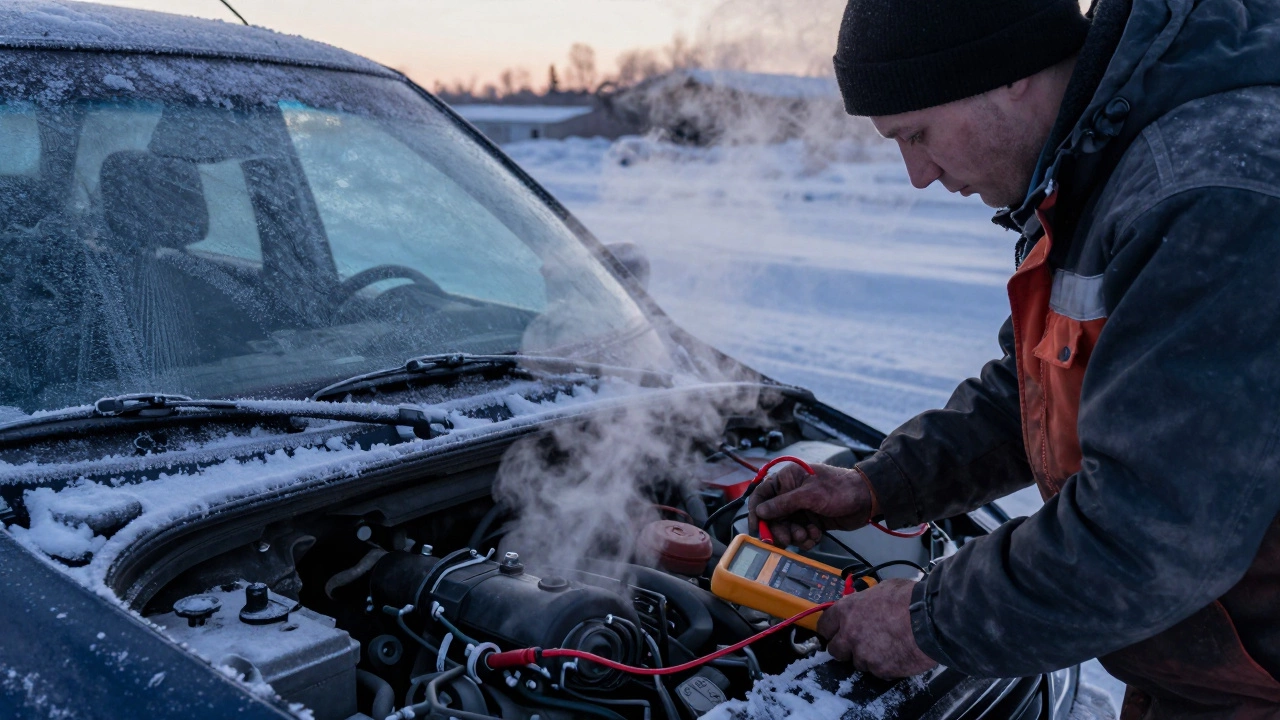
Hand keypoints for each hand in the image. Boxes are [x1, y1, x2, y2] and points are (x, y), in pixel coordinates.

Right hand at [747, 463, 875, 548]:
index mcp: (787, 479)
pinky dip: (807, 538)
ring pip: (786, 528)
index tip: (757, 529)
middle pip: (773, 517)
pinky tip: (817, 535)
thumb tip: (760, 511)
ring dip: (795, 536)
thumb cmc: (839, 489)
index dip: (756, 512)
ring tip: (808, 535)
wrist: (867, 499)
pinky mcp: (811, 521)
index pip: (762, 495)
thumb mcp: (809, 495)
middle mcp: (791, 494)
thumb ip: (783, 504)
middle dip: (780, 530)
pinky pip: (800, 534)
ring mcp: (801, 509)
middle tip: (787, 539)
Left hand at [817, 578, 937, 677]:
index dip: (830, 630)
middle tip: (859, 643)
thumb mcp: (882, 589)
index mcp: (847, 610)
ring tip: (886, 647)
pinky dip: (885, 666)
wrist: (930, 620)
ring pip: (857, 663)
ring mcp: (864, 654)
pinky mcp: (880, 670)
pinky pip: (877, 671)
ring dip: (867, 658)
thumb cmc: (910, 600)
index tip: (834, 632)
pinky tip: (897, 655)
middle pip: (835, 650)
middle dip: (845, 648)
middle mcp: (850, 634)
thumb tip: (865, 604)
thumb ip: (866, 600)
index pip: (824, 626)